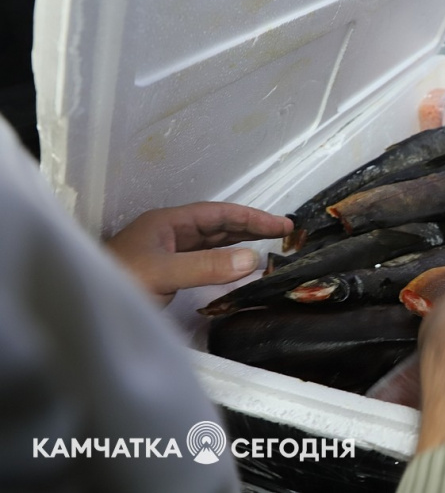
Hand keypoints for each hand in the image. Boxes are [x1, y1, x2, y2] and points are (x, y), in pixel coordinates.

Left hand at [106, 202, 292, 304]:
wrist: (81, 309)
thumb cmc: (117, 283)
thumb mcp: (164, 273)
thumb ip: (207, 266)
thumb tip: (252, 259)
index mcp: (168, 223)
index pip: (218, 214)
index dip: (251, 217)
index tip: (281, 224)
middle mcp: (170, 235)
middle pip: (217, 226)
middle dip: (250, 227)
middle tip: (284, 233)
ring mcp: (167, 255)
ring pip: (212, 244)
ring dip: (239, 243)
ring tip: (268, 245)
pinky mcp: (166, 275)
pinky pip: (204, 262)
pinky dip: (225, 262)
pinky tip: (237, 267)